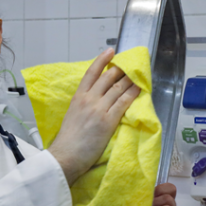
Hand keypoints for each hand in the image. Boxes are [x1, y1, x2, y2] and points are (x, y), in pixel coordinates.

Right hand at [48, 48, 140, 184]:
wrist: (66, 155)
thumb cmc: (68, 139)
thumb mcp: (72, 114)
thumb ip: (83, 104)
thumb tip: (95, 98)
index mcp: (77, 97)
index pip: (91, 73)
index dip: (102, 60)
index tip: (111, 51)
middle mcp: (88, 99)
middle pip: (108, 77)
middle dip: (121, 69)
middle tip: (130, 66)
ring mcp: (99, 108)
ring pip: (118, 87)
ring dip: (130, 79)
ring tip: (138, 75)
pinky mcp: (108, 120)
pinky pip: (124, 102)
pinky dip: (133, 93)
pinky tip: (139, 88)